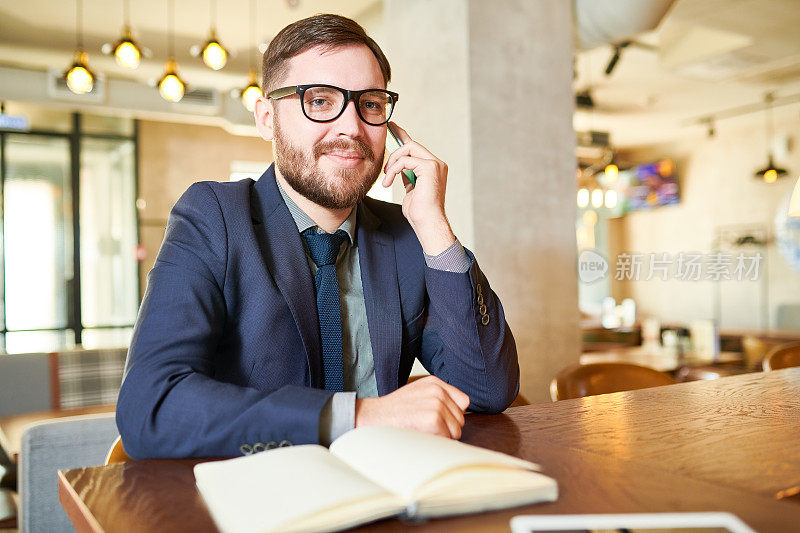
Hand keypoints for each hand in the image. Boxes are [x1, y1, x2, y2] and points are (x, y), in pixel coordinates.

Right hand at [355, 375, 469, 438]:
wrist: (372, 417)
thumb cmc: (394, 411)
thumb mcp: (418, 394)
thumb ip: (439, 398)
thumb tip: (461, 415)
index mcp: (435, 383)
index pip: (463, 402)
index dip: (452, 415)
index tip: (439, 420)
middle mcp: (438, 390)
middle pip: (461, 418)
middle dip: (448, 427)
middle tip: (426, 428)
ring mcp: (436, 404)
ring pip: (456, 430)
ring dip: (442, 436)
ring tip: (422, 431)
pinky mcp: (433, 419)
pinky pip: (447, 438)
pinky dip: (436, 442)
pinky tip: (421, 435)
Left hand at [382, 122, 455, 254]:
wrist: (427, 223)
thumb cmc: (419, 212)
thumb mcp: (410, 190)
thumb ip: (407, 176)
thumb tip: (398, 168)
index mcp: (433, 168)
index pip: (416, 147)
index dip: (403, 135)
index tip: (392, 127)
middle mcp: (437, 164)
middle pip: (411, 145)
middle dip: (394, 152)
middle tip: (385, 170)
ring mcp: (435, 164)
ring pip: (408, 149)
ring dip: (392, 163)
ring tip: (387, 179)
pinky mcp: (430, 168)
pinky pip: (405, 160)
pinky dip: (393, 170)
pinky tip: (389, 182)